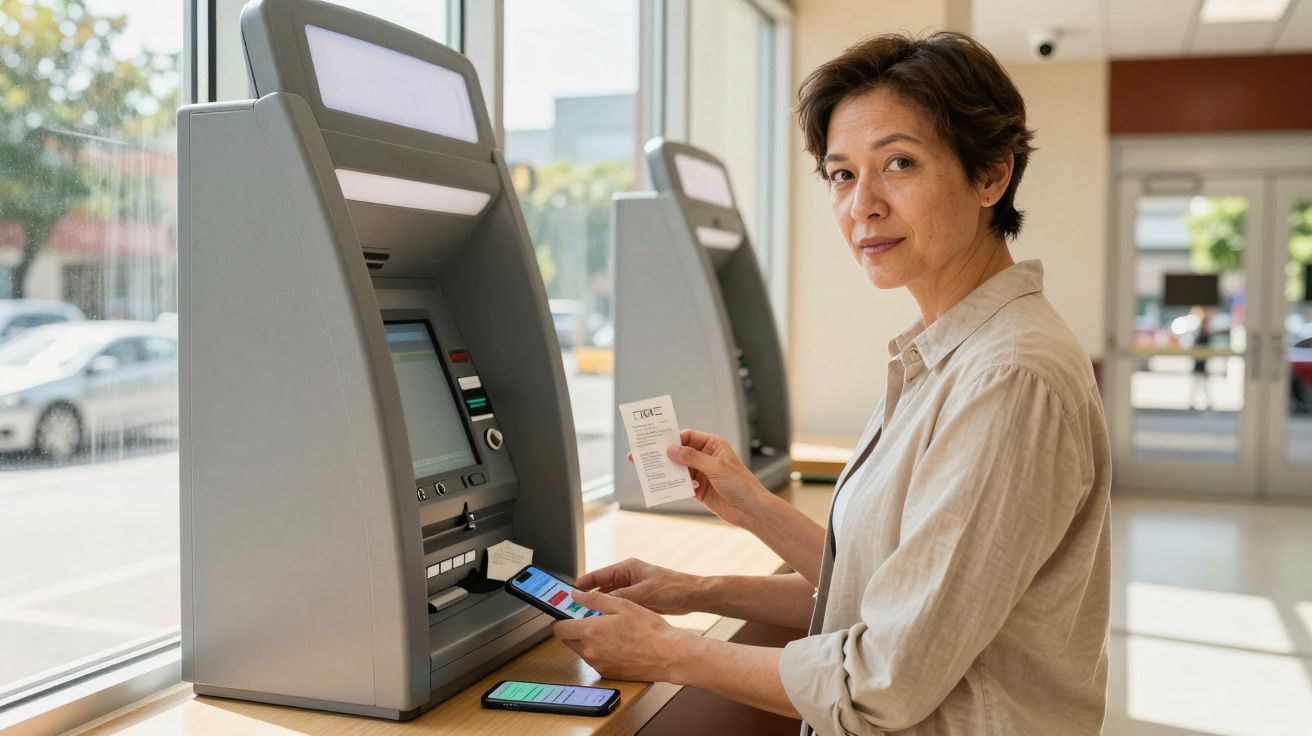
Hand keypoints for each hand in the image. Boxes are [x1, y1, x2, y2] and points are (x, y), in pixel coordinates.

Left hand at [552, 589, 697, 682]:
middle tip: (592, 619)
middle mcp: (590, 651)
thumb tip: (576, 596)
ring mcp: (598, 665)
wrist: (667, 655)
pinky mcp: (608, 674)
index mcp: (590, 632)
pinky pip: (596, 660)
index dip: (561, 620)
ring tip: (611, 631)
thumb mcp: (622, 605)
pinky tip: (618, 644)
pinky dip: (601, 652)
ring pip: (583, 650)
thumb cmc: (648, 630)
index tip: (567, 614)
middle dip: (575, 629)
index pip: (559, 628)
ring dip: (589, 641)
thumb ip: (595, 599)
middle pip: (568, 640)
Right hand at [575, 558, 703, 614]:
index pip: (598, 575)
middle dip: (589, 599)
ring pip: (610, 600)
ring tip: (587, 619)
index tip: (569, 592)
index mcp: (627, 569)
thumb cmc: (672, 588)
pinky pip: (621, 608)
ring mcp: (633, 589)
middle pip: (602, 588)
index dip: (583, 584)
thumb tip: (599, 602)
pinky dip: (613, 614)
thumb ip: (620, 597)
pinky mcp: (639, 601)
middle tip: (575, 610)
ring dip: (601, 608)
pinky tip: (605, 624)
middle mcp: (628, 578)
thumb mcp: (642, 593)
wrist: (692, 596)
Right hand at [664, 429, 766, 527]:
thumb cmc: (741, 484)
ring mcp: (702, 474)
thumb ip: (693, 457)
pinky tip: (666, 486)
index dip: (674, 439)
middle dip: (667, 455)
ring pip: (680, 469)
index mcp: (714, 445)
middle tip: (649, 456)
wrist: (751, 510)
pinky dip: (674, 485)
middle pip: (681, 452)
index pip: (689, 436)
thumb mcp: (716, 467)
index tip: (658, 443)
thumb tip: (671, 449)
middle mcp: (706, 457)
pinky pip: (682, 484)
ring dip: (669, 471)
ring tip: (654, 472)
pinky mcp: (698, 489)